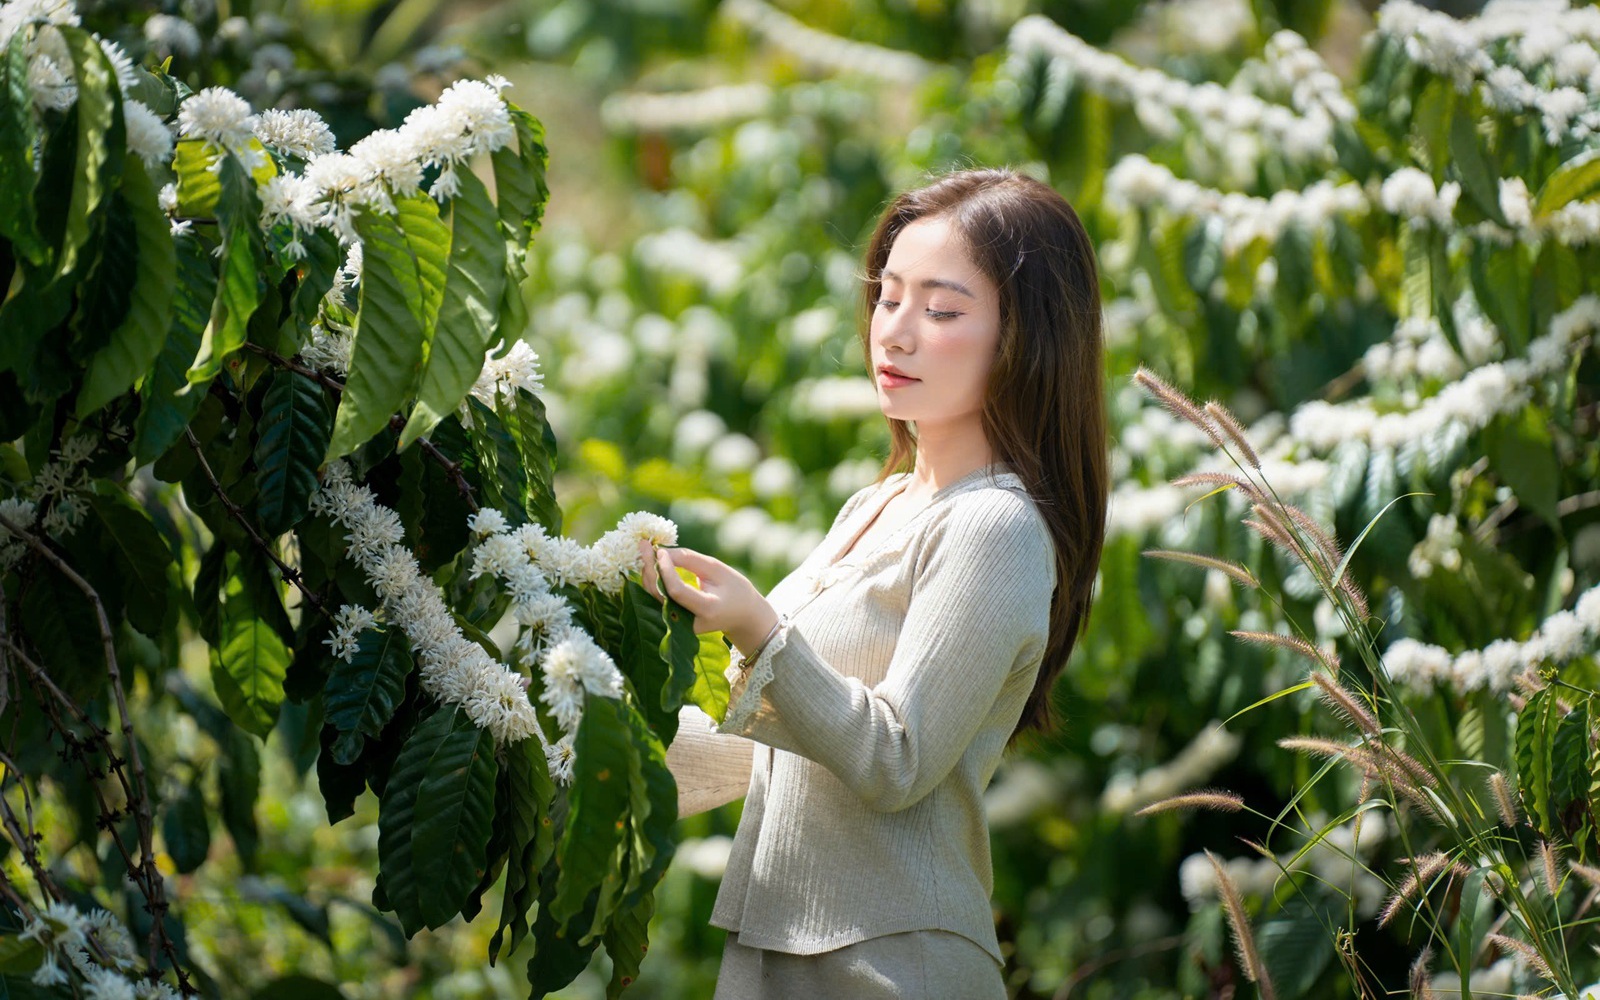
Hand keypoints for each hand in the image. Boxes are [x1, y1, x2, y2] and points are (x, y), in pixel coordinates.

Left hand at [636, 539, 779, 653]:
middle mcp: (689, 621)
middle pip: (660, 594)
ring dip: (647, 573)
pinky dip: (652, 580)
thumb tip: (662, 552)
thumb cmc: (734, 589)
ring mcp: (679, 625)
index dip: (665, 569)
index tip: (661, 550)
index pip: (676, 590)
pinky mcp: (673, 621)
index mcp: (707, 609)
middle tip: (644, 544)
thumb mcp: (717, 569)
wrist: (741, 615)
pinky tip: (650, 562)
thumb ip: (690, 560)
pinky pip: (657, 599)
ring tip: (645, 549)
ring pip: (654, 597)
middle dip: (649, 568)